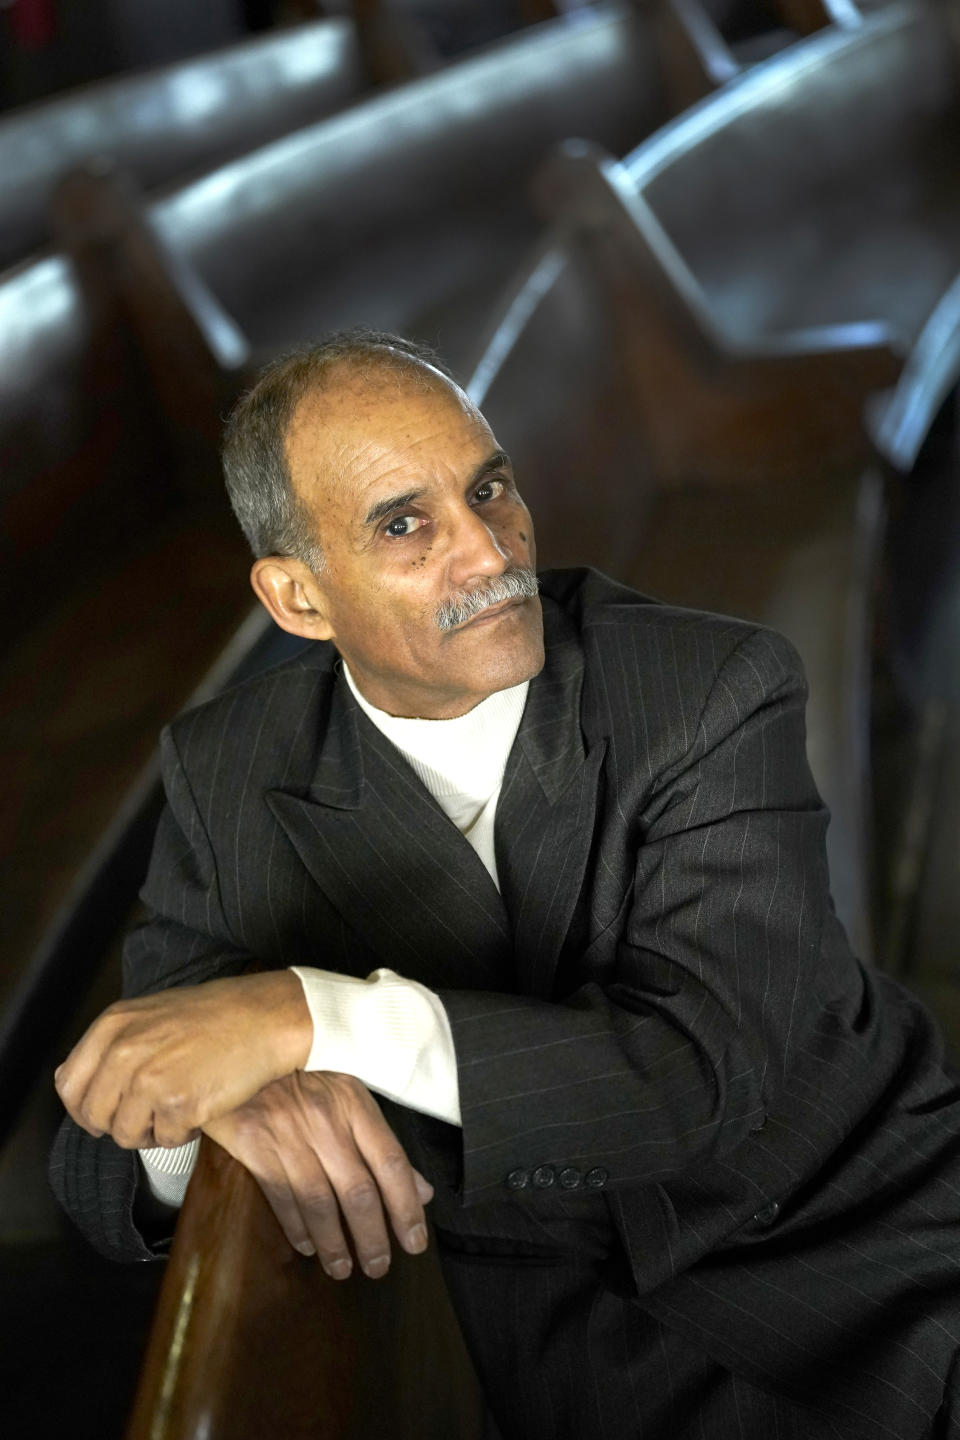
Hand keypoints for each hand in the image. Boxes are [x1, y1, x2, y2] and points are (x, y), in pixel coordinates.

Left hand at [54, 971, 311, 1147]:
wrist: (265, 1018)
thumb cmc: (213, 1015)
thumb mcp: (150, 1014)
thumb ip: (111, 1044)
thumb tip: (67, 1081)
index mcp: (113, 1026)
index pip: (69, 1085)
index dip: (84, 1107)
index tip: (106, 1112)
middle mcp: (124, 1052)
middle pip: (94, 1116)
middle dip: (119, 1123)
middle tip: (149, 1114)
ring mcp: (150, 1080)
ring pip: (125, 1135)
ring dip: (151, 1130)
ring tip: (178, 1108)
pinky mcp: (179, 1105)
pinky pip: (164, 1141)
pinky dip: (181, 1132)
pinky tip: (200, 1106)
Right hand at [203, 1071, 433, 1279]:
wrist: (241, 1057)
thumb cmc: (303, 1082)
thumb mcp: (348, 1100)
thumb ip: (384, 1146)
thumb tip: (422, 1191)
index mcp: (355, 1104)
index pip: (391, 1163)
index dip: (406, 1208)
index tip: (414, 1242)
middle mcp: (326, 1120)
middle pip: (357, 1190)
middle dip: (372, 1236)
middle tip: (379, 1266)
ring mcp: (289, 1134)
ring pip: (320, 1202)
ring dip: (334, 1243)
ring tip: (343, 1269)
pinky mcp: (255, 1146)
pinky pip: (282, 1198)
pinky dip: (298, 1228)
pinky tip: (308, 1247)